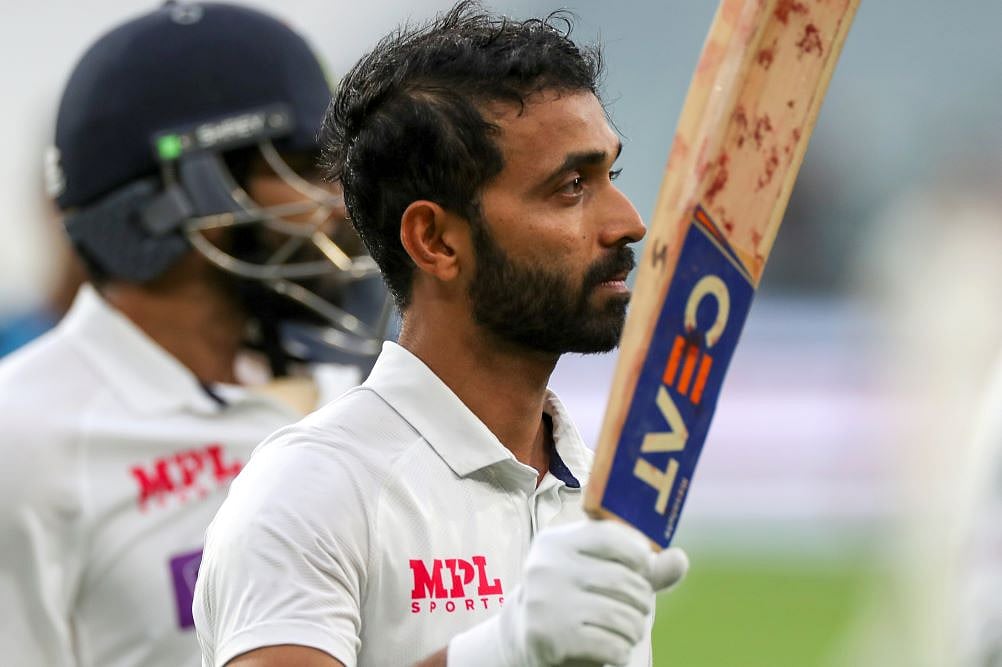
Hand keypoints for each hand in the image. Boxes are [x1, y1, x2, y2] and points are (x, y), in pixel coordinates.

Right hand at [447, 520, 687, 666]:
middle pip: (625, 582)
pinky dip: (620, 651)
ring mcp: (546, 602)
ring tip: (624, 632)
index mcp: (556, 542)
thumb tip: (679, 560)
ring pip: (623, 618)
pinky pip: (612, 646)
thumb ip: (642, 568)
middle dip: (641, 603)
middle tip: (634, 611)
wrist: (527, 637)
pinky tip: (610, 648)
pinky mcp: (550, 638)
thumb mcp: (601, 572)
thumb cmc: (575, 597)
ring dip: (634, 630)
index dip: (639, 558)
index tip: (640, 573)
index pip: (613, 537)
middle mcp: (546, 567)